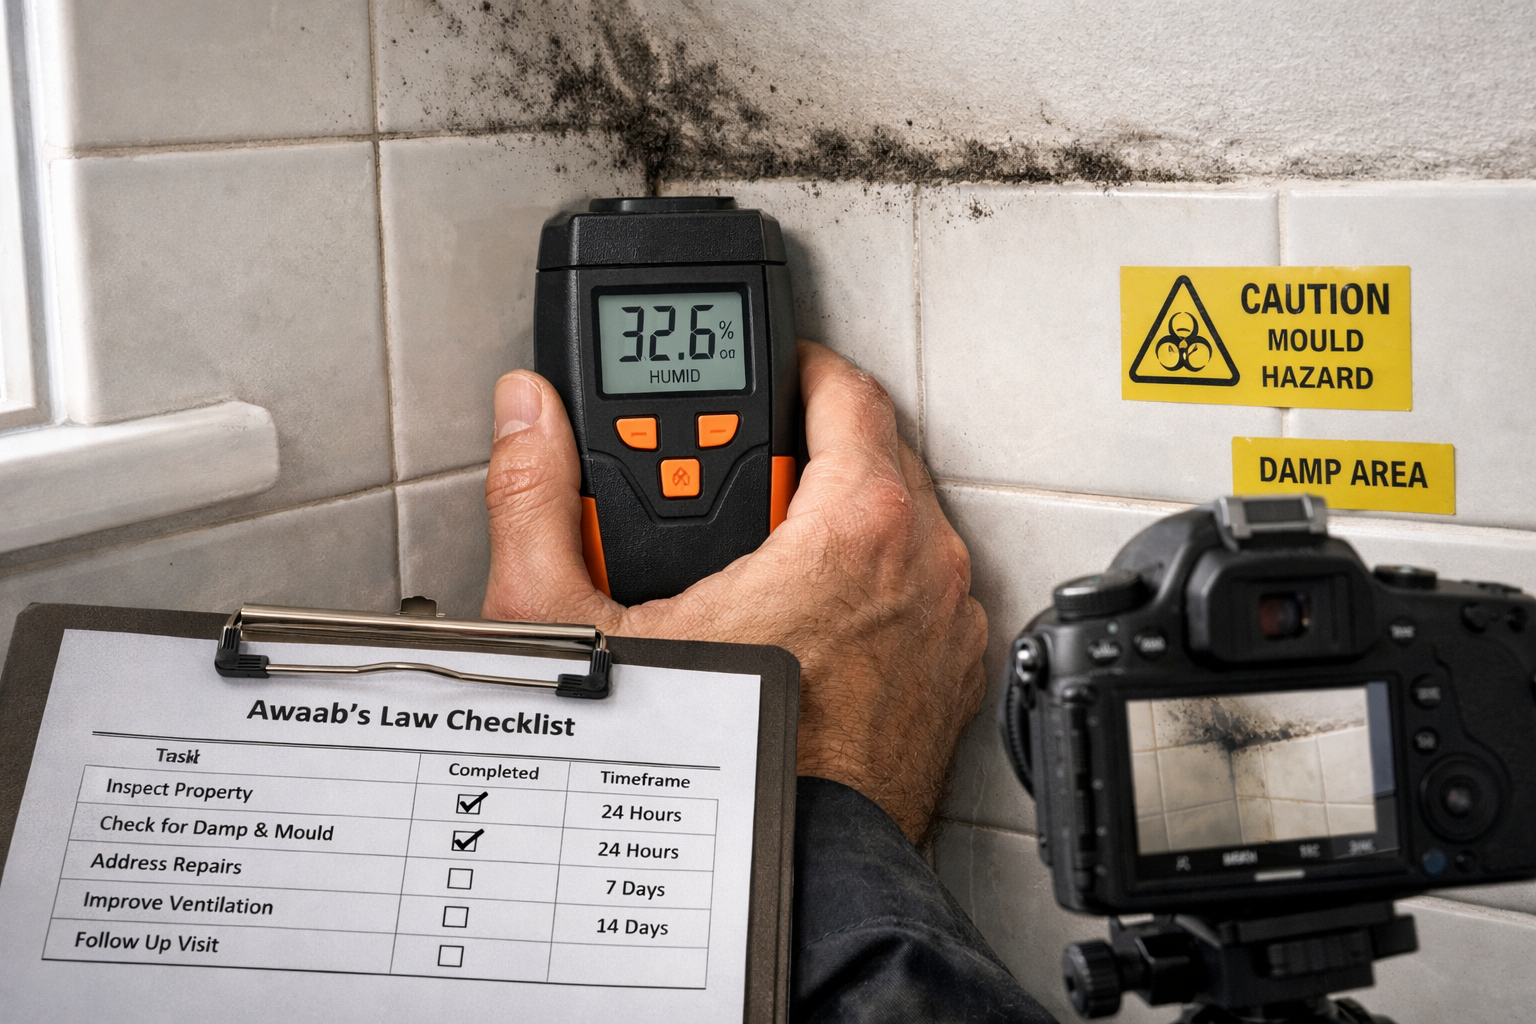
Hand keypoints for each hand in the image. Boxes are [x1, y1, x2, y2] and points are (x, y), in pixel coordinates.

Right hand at [483, 340, 987, 842]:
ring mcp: (947, 621)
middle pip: (874, 452)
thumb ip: (541, 502)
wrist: (797, 880)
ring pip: (903, 520)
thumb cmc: (709, 763)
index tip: (760, 376)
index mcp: (855, 525)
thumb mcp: (579, 624)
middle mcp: (923, 563)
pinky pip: (918, 588)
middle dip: (809, 446)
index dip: (792, 371)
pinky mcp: (949, 671)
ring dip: (842, 515)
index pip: (844, 390)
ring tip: (763, 549)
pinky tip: (807, 611)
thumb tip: (526, 421)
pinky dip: (874, 581)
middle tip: (740, 476)